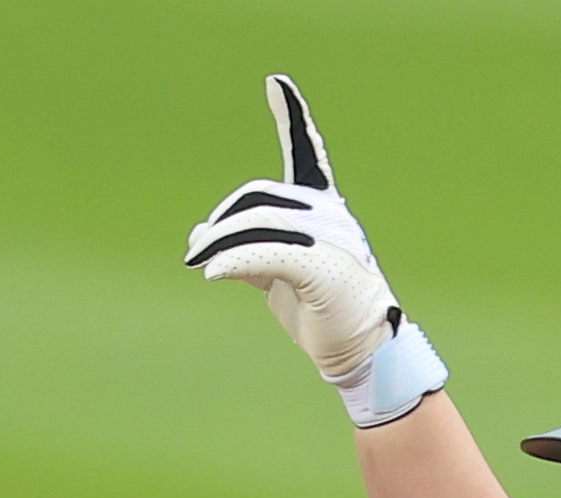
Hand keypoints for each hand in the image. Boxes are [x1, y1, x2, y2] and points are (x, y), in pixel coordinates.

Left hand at [185, 75, 445, 426]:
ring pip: (257, 224)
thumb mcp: (282, 273)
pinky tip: (211, 273)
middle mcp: (332, 216)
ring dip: (218, 244)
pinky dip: (231, 261)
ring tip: (200, 265)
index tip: (277, 83)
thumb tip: (201, 239)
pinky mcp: (322, 266)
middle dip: (221, 223)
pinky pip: (265, 253)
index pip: (308, 156)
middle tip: (196, 252)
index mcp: (327, 210)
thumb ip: (251, 248)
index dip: (293, 118)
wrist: (364, 351)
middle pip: (258, 199)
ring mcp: (332, 239)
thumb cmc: (325, 312)